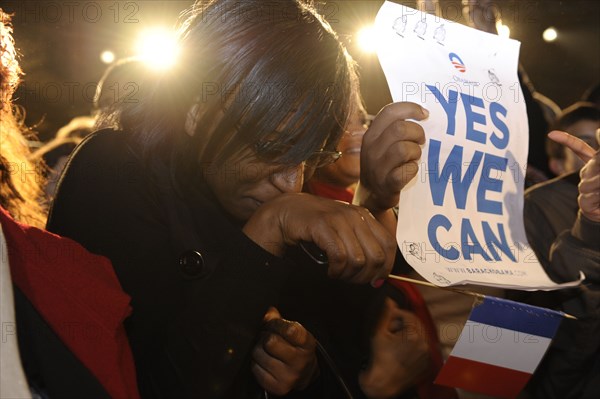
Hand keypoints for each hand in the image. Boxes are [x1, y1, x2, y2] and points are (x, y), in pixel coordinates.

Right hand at [243, 193, 395, 285]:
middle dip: (365, 276)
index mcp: (364, 215)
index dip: (386, 266)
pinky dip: (336, 270)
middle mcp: (355, 215)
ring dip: (348, 275)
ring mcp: (339, 219)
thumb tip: (379, 277)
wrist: (286, 212)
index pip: (389, 244)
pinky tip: (330, 271)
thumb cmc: (316, 226)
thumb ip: (362, 247)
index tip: (374, 280)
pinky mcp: (323, 225)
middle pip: (376, 256)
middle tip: (350, 279)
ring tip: (337, 274)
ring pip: (358, 260)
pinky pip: (339, 257)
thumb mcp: (344, 231)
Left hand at [251, 307, 317, 395]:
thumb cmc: (296, 347)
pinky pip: (255, 369)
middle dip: (265, 336)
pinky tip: (264, 361)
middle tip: (267, 337)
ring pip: (259, 354)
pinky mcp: (277, 387)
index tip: (274, 324)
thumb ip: (280, 320)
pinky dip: (256, 363)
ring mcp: (289, 376)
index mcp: (307, 344)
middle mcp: (300, 362)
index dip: (276, 323)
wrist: (304, 373)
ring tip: (265, 349)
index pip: (289, 329)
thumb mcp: (295, 331)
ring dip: (258, 349)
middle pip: (270, 341)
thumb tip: (268, 313)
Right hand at [357, 102, 426, 212]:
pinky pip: (407, 170)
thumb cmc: (383, 164)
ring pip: (404, 149)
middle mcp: (371, 149)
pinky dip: (413, 169)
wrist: (372, 195)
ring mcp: (378, 167)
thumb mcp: (380, 144)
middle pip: (400, 129)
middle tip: (421, 141)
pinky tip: (411, 170)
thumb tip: (423, 114)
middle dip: (417, 133)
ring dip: (415, 152)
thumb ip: (393, 129)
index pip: (389, 112)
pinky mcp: (387, 184)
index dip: (410, 109)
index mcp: (371, 135)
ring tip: (414, 157)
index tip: (425, 114)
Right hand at [359, 299, 429, 398]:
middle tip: (392, 329)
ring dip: (410, 333)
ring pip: (421, 335)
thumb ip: (386, 315)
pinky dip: (415, 344)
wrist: (384, 382)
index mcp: (414, 336)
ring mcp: (427, 355)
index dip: (398, 314)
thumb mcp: (379, 333)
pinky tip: (402, 349)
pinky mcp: (427, 362)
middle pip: (417, 325)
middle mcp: (425, 344)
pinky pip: (423, 347)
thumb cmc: (380, 357)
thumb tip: (389, 300)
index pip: (410, 316)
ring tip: (396, 339)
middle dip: (404, 323)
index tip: (390, 318)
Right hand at [548, 130, 599, 221]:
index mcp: (593, 163)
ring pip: (589, 181)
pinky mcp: (584, 202)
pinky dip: (597, 196)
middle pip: (591, 165)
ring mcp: (584, 187)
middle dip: (599, 165)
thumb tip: (599, 130)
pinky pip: (588, 195)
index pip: (579, 148)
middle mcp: (587, 173)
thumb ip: (598, 154)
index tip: (551, 134)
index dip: (566, 140)